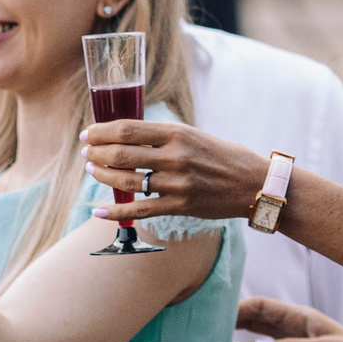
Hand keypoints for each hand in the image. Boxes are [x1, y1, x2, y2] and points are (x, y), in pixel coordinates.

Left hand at [80, 119, 270, 224]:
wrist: (255, 185)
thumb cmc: (224, 157)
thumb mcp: (195, 136)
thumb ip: (164, 137)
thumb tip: (126, 136)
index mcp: (178, 133)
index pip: (128, 129)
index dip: (102, 132)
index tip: (88, 134)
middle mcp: (176, 156)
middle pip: (122, 154)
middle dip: (97, 153)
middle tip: (86, 153)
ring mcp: (177, 183)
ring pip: (127, 180)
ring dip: (103, 176)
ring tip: (91, 171)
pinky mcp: (180, 206)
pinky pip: (141, 210)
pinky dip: (117, 212)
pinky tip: (99, 211)